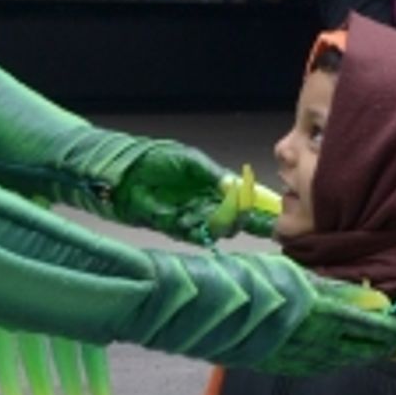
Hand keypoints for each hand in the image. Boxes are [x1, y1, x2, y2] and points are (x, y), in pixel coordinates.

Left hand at [112, 142, 277, 242]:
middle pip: (233, 222)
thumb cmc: (157, 158)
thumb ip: (213, 173)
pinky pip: (192, 236)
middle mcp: (207, 205)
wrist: (126, 170)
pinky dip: (198, 231)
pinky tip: (195, 220)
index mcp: (215, 187)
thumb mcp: (190, 159)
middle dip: (238, 220)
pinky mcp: (173, 229)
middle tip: (236, 213)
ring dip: (219, 226)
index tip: (270, 214)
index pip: (242, 202)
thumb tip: (234, 187)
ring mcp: (191, 218)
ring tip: (212, 213)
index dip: (256, 209)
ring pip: (216, 231)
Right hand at [256, 277, 395, 376]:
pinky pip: (320, 364)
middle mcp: (320, 342)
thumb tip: (378, 301)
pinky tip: (340, 356)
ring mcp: (301, 358)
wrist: (210, 315)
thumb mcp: (300, 279)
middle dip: (390, 347)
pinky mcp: (283, 365)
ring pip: (344, 358)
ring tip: (384, 349)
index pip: (376, 328)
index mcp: (327, 316)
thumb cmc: (253, 285)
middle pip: (365, 348)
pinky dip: (337, 359)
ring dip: (366, 353)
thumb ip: (338, 292)